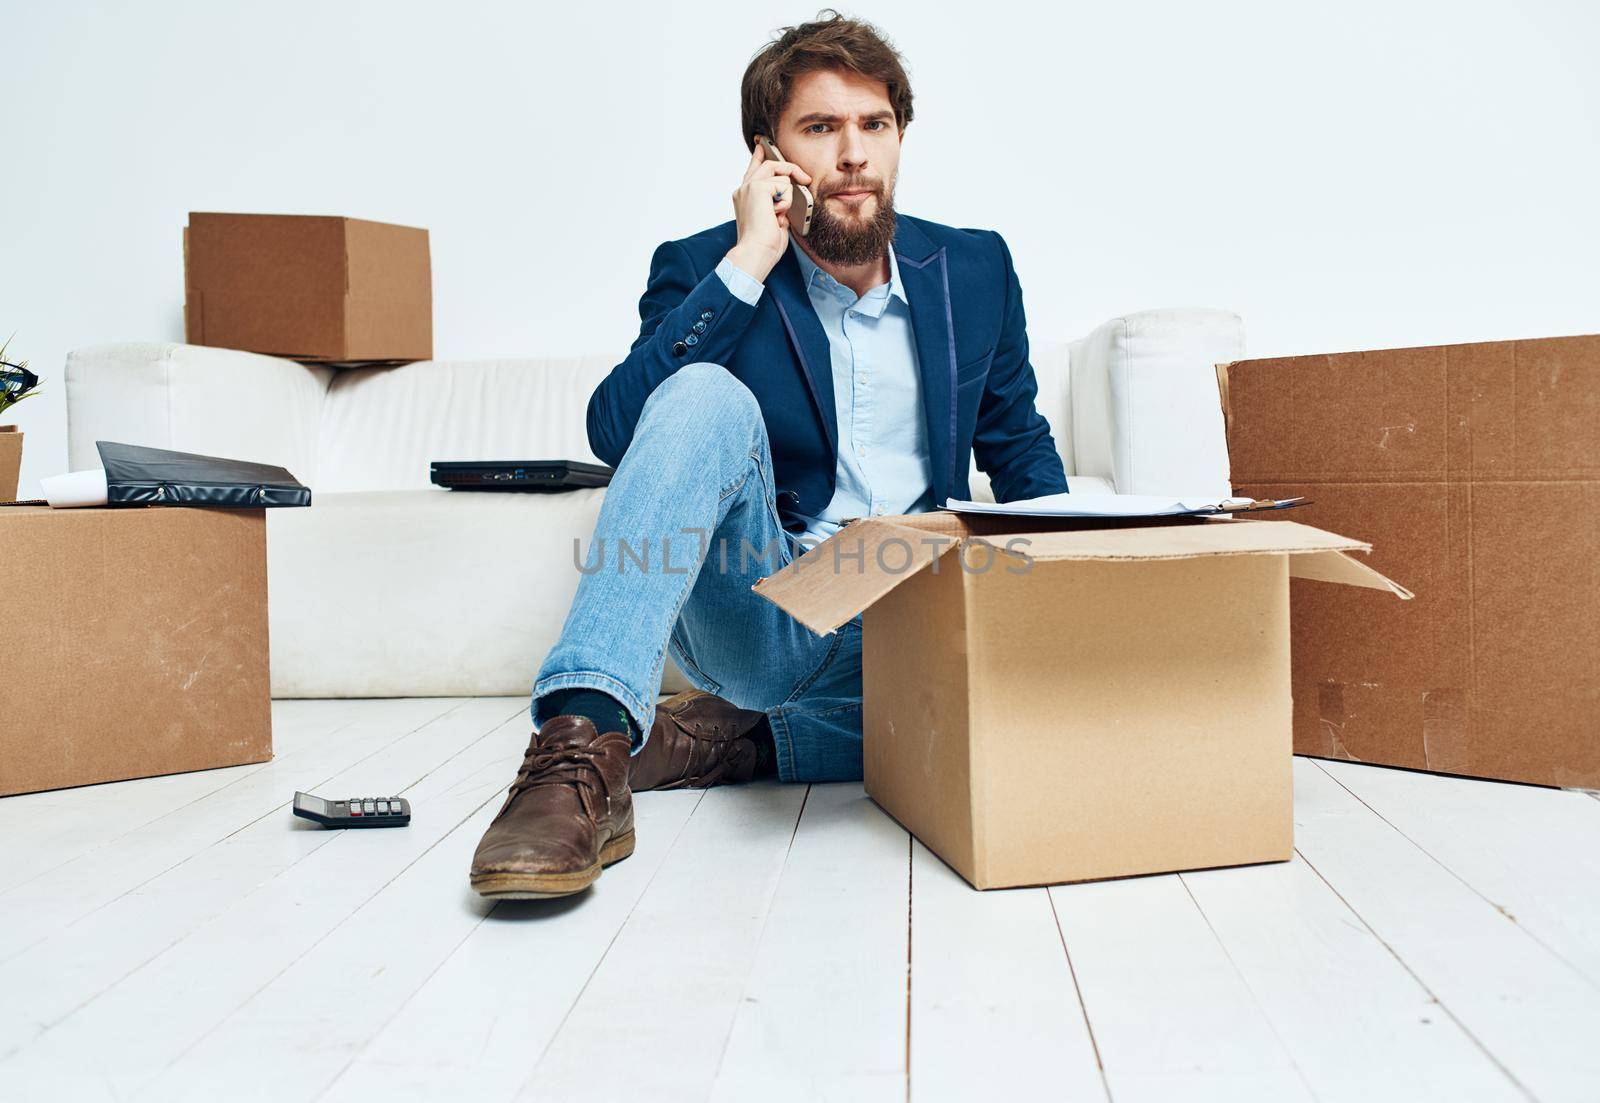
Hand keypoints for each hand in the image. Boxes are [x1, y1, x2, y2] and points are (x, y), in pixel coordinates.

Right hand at [726, 141, 811, 281]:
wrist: (755, 253)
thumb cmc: (764, 244)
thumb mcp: (773, 220)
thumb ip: (777, 204)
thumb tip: (788, 197)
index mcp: (744, 195)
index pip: (754, 168)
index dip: (760, 155)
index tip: (762, 144)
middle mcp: (743, 188)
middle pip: (770, 164)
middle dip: (790, 168)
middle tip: (805, 178)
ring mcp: (749, 187)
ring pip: (779, 174)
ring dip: (787, 196)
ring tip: (778, 214)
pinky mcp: (758, 188)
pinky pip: (783, 185)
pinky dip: (785, 201)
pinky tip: (776, 214)